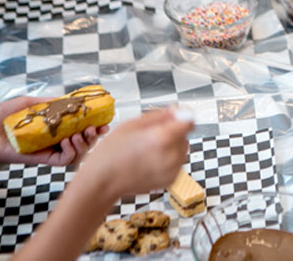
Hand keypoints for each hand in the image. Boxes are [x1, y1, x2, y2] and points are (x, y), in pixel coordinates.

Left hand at [0, 96, 107, 166]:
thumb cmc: (3, 118)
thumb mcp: (30, 103)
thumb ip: (50, 102)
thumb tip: (70, 99)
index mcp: (56, 127)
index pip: (81, 128)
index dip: (96, 126)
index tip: (105, 121)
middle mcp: (56, 140)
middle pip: (85, 142)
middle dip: (95, 136)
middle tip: (95, 129)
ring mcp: (50, 151)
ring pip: (78, 154)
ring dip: (85, 144)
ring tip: (80, 134)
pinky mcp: (42, 159)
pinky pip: (64, 160)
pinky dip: (71, 152)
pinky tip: (68, 142)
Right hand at [78, 109, 192, 198]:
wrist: (102, 181)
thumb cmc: (112, 152)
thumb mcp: (133, 124)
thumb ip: (160, 116)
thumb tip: (178, 110)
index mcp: (162, 138)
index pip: (189, 121)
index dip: (182, 116)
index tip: (174, 116)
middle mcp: (170, 156)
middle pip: (185, 135)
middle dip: (173, 132)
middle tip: (149, 136)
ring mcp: (171, 170)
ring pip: (182, 149)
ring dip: (172, 146)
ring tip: (147, 150)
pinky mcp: (170, 180)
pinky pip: (177, 163)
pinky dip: (168, 159)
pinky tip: (149, 161)